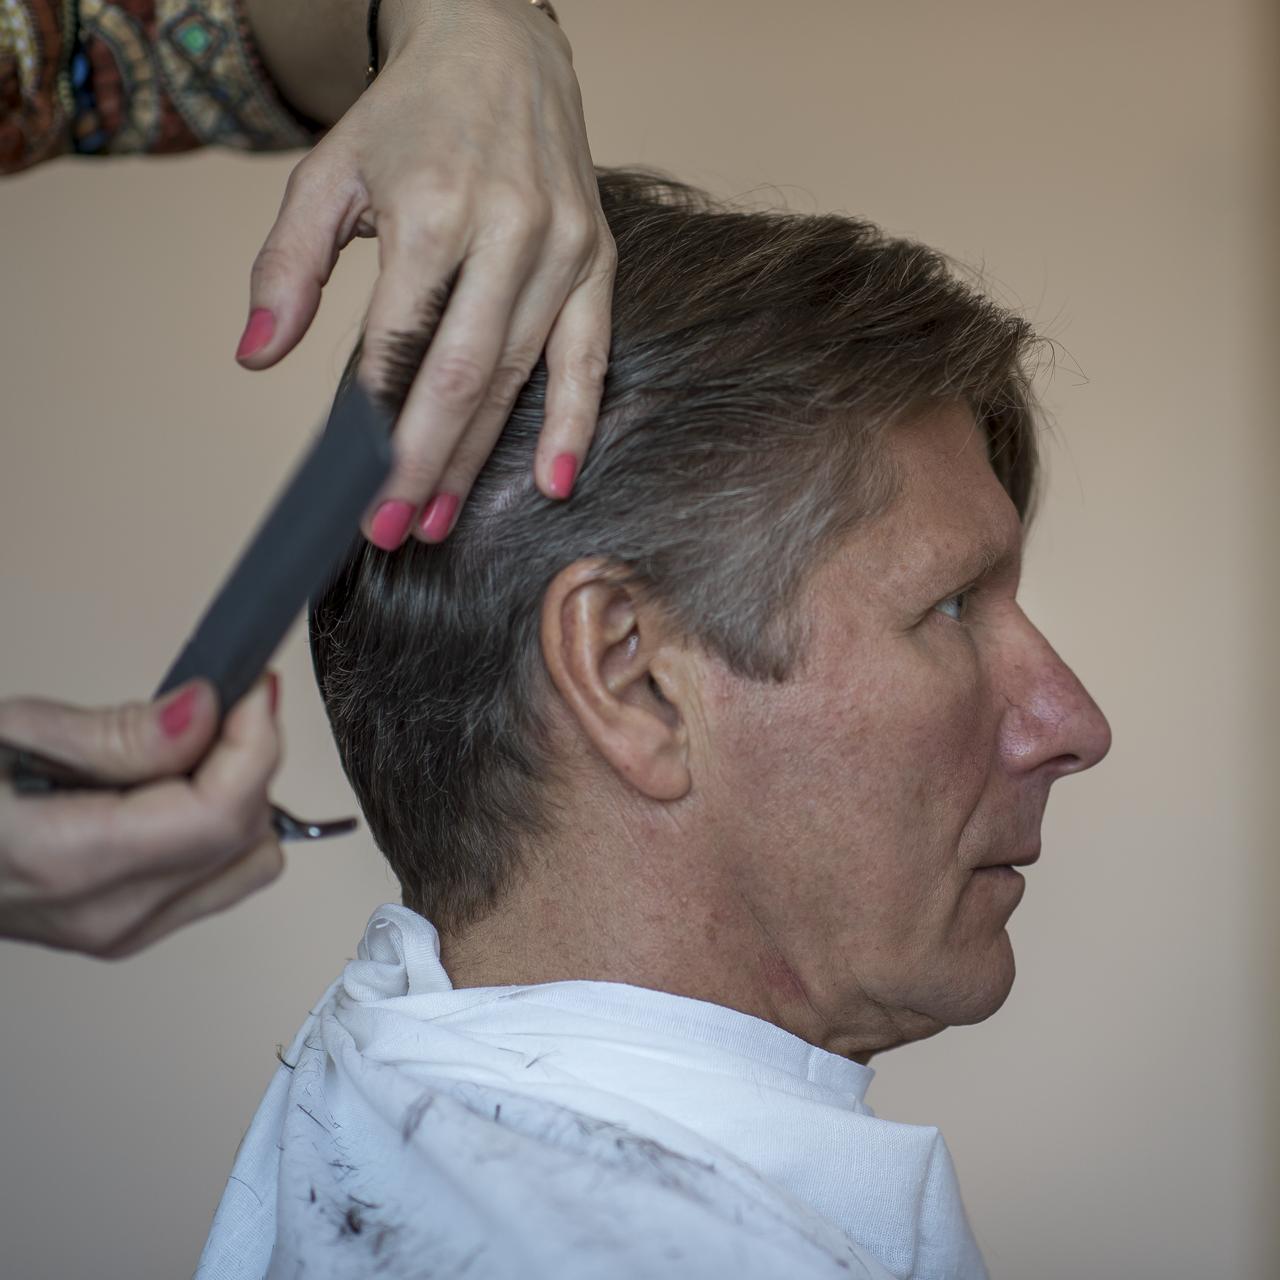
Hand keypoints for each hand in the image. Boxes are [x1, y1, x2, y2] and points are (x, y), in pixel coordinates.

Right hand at [0, 677, 282, 958]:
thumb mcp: (6, 736)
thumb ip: (118, 732)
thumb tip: (205, 711)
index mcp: (71, 863)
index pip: (220, 814)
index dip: (255, 742)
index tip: (253, 687)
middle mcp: (110, 916)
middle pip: (245, 836)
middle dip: (250, 758)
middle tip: (222, 704)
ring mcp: (122, 934)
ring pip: (248, 864)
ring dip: (241, 796)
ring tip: (190, 748)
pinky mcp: (130, 932)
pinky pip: (221, 879)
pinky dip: (223, 828)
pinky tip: (178, 788)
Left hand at [236, 0, 615, 548]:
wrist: (500, 47)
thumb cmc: (411, 117)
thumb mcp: (328, 173)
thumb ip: (287, 266)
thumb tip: (257, 356)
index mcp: (434, 209)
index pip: (398, 343)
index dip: (373, 424)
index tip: (352, 488)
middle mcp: (507, 231)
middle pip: (461, 376)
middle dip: (422, 462)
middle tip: (394, 528)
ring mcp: (562, 248)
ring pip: (516, 377)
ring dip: (477, 459)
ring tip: (439, 516)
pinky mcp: (598, 259)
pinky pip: (590, 357)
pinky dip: (573, 423)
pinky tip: (552, 480)